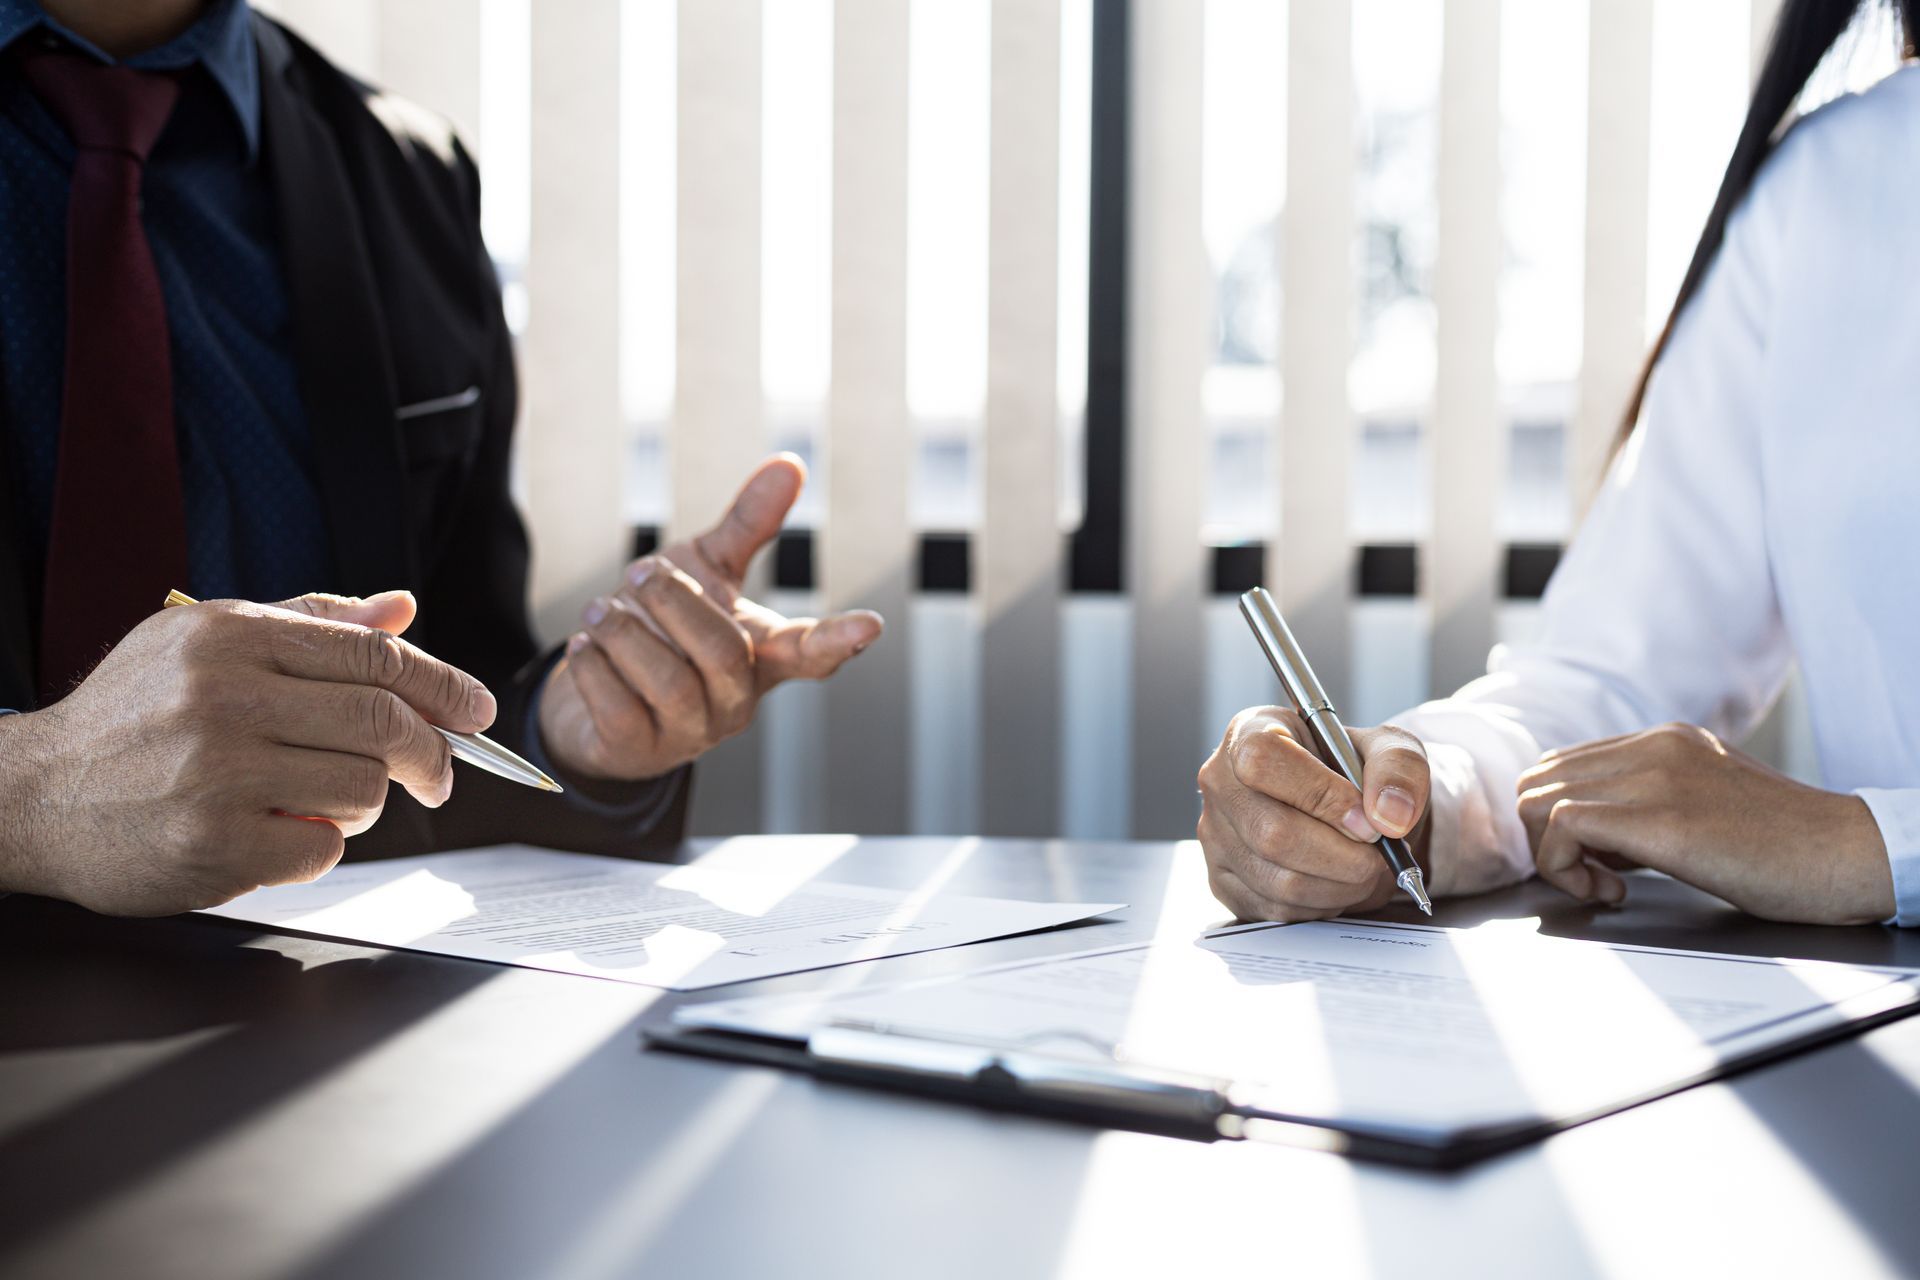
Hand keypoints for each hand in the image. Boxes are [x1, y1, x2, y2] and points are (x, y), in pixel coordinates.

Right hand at [0, 591, 494, 915]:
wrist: (31, 796)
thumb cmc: (131, 715)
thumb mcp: (203, 641)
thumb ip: (308, 622)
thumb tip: (400, 608)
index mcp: (231, 635)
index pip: (375, 656)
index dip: (445, 685)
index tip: (477, 711)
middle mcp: (225, 697)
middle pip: (385, 722)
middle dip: (432, 753)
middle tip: (440, 774)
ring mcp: (218, 774)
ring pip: (363, 789)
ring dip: (365, 803)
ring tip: (319, 798)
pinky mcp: (213, 844)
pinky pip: (322, 849)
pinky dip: (319, 847)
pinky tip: (276, 833)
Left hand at [538, 454, 883, 780]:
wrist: (600, 701)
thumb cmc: (667, 629)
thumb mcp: (708, 570)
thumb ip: (750, 524)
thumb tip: (791, 464)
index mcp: (762, 655)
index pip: (810, 652)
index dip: (839, 639)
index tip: (869, 626)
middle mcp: (735, 699)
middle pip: (723, 653)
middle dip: (676, 603)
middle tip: (639, 572)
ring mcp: (691, 732)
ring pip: (670, 683)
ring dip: (628, 635)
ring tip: (599, 609)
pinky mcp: (639, 751)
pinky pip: (620, 710)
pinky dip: (597, 669)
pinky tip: (586, 644)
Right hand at [1197, 705, 1431, 921]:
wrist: (1348, 811)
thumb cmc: (1359, 774)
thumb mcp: (1391, 751)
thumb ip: (1399, 769)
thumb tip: (1389, 815)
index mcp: (1251, 731)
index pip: (1263, 760)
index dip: (1319, 794)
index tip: (1367, 820)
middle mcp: (1221, 783)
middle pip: (1271, 832)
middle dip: (1343, 855)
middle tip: (1378, 854)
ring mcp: (1215, 836)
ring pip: (1279, 880)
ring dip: (1340, 884)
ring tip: (1364, 868)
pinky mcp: (1223, 882)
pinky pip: (1277, 909)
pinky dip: (1322, 904)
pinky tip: (1336, 881)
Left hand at [1516, 722, 1893, 923]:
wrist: (1850, 856)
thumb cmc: (1787, 848)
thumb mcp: (1705, 802)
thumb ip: (1648, 803)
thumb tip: (1592, 835)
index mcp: (1663, 740)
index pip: (1561, 764)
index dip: (1557, 819)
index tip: (1594, 860)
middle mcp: (1653, 747)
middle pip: (1538, 779)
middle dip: (1546, 837)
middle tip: (1593, 876)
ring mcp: (1656, 777)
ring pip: (1538, 799)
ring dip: (1554, 856)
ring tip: (1605, 886)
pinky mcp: (1662, 819)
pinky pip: (1563, 827)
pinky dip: (1566, 870)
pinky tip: (1613, 894)